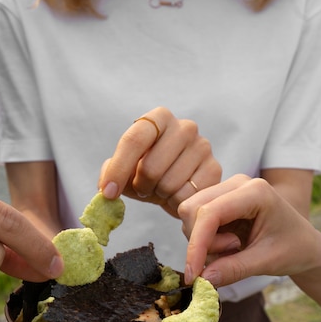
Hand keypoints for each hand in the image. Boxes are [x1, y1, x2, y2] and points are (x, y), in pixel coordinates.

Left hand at [99, 106, 220, 217]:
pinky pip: (186, 196)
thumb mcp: (126, 170)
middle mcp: (185, 127)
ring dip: (159, 195)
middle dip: (141, 186)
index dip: (118, 169)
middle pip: (150, 167)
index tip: (108, 192)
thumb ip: (111, 172)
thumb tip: (106, 186)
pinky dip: (175, 203)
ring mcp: (203, 147)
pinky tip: (178, 196)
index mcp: (158, 118)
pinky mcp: (214, 169)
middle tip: (144, 187)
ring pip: (168, 184)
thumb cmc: (149, 173)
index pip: (134, 140)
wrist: (180, 186)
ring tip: (163, 189)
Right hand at [178, 174, 320, 285]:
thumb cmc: (293, 249)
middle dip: (200, 242)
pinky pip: (196, 220)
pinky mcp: (219, 200)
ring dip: (202, 242)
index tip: (193, 274)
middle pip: (192, 210)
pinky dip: (204, 240)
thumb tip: (202, 279)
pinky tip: (229, 246)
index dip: (197, 244)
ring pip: (190, 215)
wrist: (305, 244)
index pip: (210, 213)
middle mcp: (237, 184)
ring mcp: (226, 190)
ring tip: (235, 250)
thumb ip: (233, 269)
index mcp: (255, 192)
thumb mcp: (266, 262)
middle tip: (231, 256)